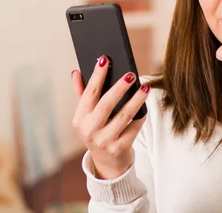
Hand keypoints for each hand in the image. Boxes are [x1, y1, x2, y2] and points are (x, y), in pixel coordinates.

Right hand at [71, 55, 149, 179]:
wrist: (107, 162)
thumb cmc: (96, 130)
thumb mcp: (86, 115)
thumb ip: (81, 93)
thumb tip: (76, 72)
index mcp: (80, 118)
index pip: (89, 93)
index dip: (97, 75)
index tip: (105, 59)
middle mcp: (90, 130)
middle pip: (106, 104)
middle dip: (119, 87)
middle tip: (130, 74)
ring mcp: (104, 141)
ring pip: (123, 116)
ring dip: (136, 100)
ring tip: (145, 87)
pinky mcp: (119, 148)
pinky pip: (133, 128)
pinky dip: (140, 117)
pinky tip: (145, 107)